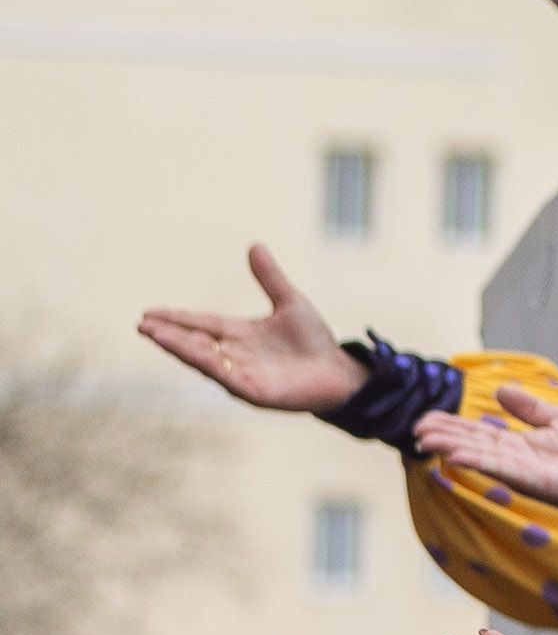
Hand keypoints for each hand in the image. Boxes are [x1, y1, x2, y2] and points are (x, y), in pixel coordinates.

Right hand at [138, 245, 368, 414]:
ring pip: (203, 359)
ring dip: (179, 347)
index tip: (148, 312)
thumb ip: (270, 277)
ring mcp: (239, 373)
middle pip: (193, 342)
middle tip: (141, 324)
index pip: (200, 323)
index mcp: (239, 333)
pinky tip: (192, 352)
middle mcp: (233, 354)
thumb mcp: (290, 301)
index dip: (176, 318)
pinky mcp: (251, 390)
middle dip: (168, 334)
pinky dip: (208, 363)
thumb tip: (254, 244)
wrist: (337, 371)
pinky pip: (224, 375)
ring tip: (155, 334)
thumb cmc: (313, 340)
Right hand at [413, 388, 557, 514]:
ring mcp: (520, 469)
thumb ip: (528, 408)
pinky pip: (500, 469)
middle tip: (415, 430)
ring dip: (452, 448)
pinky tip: (457, 456)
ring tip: (425, 440)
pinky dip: (478, 461)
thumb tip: (501, 390)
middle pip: (472, 443)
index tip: (427, 418)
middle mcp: (514, 457)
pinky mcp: (532, 480)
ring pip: (479, 455)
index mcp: (518, 442)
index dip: (453, 425)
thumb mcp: (557, 418)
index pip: (478, 432)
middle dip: (444, 436)